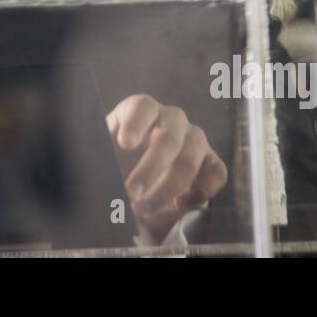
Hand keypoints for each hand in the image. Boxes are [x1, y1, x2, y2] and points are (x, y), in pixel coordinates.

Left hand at [106, 94, 226, 241]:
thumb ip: (102, 158)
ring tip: (145, 209)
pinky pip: (216, 172)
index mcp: (143, 109)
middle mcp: (172, 119)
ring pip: (191, 158)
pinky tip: (180, 205)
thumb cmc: (119, 157)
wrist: (142, 173)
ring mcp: (195, 138)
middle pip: (170, 138)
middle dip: (150, 168)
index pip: (142, 107)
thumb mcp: (105, 152)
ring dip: (168, 188)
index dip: (135, 123)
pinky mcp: (211, 160)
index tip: (125, 144)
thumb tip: (100, 178)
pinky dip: (201, 192)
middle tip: (131, 193)